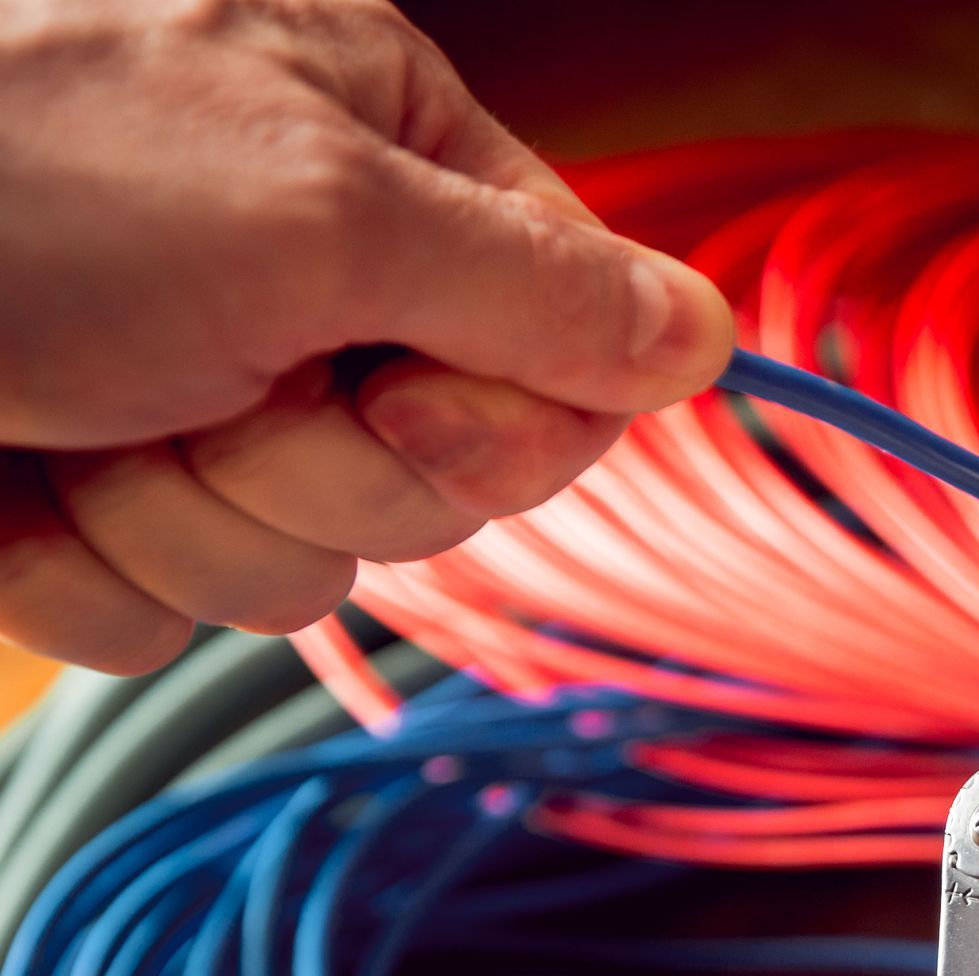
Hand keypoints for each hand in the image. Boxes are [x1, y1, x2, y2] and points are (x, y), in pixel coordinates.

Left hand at [0, 0, 730, 671]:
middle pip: (449, 480)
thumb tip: (711, 341)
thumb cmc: (6, 169)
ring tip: (80, 418)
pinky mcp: (102, 495)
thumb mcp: (311, 211)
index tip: (387, 396)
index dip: (502, 424)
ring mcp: (206, 396)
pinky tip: (16, 482)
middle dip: (320, 475)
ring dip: (192, 526)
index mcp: (389, 163)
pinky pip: (174, 612)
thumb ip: (536, 288)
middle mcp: (314, 284)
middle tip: (199, 389)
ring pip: (312, 569)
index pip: (569, 357)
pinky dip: (91, 571)